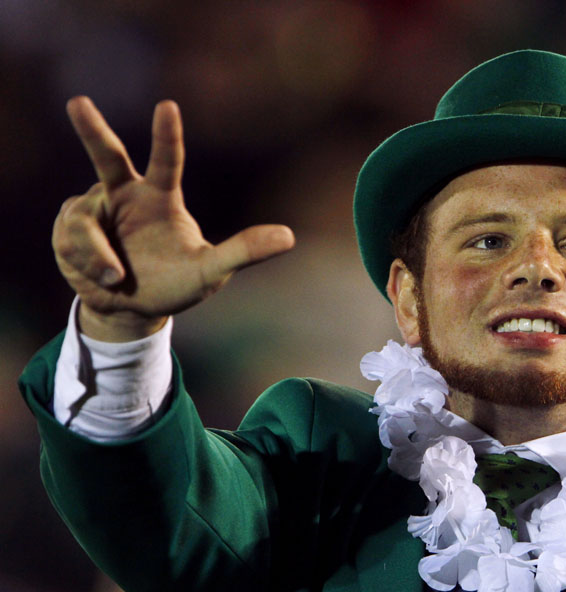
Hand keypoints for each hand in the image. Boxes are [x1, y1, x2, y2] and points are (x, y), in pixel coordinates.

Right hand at [53, 97, 294, 340]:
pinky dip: (88, 266)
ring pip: (85, 223)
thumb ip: (244, 251)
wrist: (133, 309)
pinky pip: (71, 243)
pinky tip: (101, 278)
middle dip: (91, 130)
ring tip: (118, 277)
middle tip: (77, 102)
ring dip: (99, 256)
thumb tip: (290, 237)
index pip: (166, 162)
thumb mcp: (210, 272)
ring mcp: (93, 209)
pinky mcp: (69, 228)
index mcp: (161, 198)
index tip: (167, 106)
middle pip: (107, 158)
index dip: (166, 136)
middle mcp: (125, 195)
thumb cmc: (176, 283)